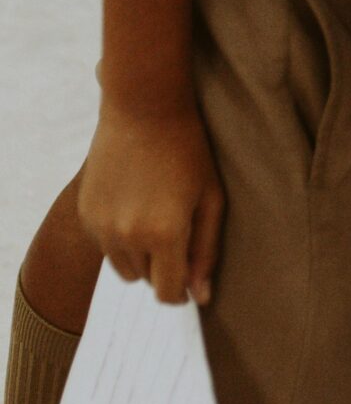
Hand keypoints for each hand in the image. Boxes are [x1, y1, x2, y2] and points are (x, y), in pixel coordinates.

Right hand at [79, 101, 224, 304]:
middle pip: (146, 281)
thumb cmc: (188, 150)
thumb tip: (201, 296)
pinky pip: (105, 246)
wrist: (143, 107)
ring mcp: (102, 226)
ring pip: (124, 268)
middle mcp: (128, 235)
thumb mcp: (211, 197)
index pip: (168, 293)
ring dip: (140, 255)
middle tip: (177, 228)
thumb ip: (206, 251)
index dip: (182, 292)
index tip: (189, 281)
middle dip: (163, 266)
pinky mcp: (86, 214)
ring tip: (155, 215)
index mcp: (165, 233)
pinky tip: (134, 202)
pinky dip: (119, 237)